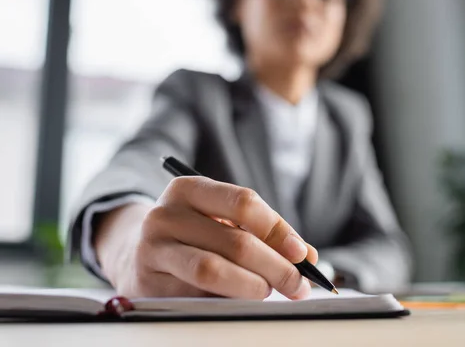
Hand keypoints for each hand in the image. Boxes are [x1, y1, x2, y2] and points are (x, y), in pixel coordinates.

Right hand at [95, 176, 317, 299]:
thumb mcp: (220, 220)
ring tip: (268, 291)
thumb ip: (263, 232)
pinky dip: (227, 300)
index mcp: (188, 188)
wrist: (131, 251)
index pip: (243, 203)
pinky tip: (240, 300)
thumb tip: (307, 256)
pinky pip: (196, 295)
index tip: (301, 253)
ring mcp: (153, 249)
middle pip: (236, 241)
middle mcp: (166, 214)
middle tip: (298, 284)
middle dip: (276, 266)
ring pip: (213, 270)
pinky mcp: (147, 284)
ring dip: (252, 285)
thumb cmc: (191, 232)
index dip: (278, 230)